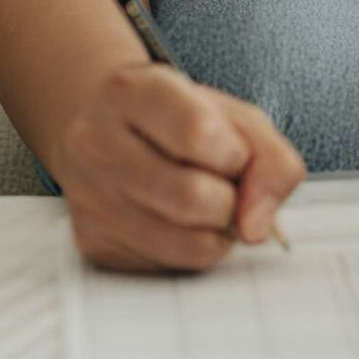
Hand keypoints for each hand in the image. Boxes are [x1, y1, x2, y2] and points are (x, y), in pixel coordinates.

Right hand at [53, 62, 305, 272]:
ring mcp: (88, 195)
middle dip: (229, 201)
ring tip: (206, 205)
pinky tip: (179, 221)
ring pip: (184, 244)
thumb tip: (255, 229)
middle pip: (191, 198)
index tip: (232, 152)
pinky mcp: (91, 241)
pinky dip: (191, 251)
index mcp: (131, 92)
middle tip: (222, 185)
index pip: (198, 133)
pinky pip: (168, 266)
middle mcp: (96, 142)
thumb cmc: (181, 122)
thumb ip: (270, 161)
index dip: (234, 154)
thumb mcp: (234, 117)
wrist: (109, 130)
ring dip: (216, 233)